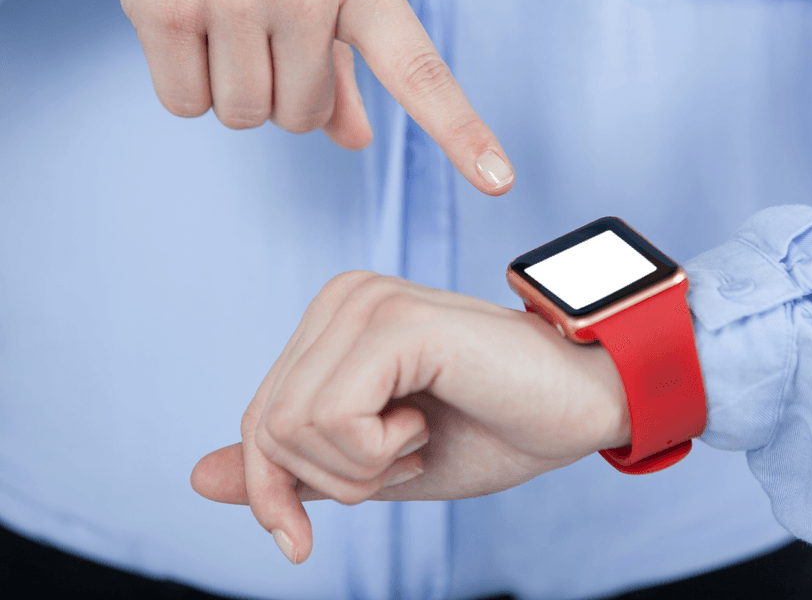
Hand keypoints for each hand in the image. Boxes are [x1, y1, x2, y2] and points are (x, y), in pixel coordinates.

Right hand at [104, 0, 513, 193]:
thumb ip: (350, 69)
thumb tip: (355, 140)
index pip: (418, 71)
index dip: (460, 132)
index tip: (499, 181)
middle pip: (301, 119)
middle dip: (284, 92)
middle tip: (267, 30)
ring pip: (245, 116)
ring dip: (236, 89)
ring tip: (228, 21)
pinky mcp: (163, 3)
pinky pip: (187, 105)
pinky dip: (188, 85)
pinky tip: (189, 26)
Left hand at [190, 272, 630, 563]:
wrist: (585, 404)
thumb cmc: (495, 428)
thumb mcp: (377, 467)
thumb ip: (295, 468)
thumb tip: (197, 478)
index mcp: (334, 322)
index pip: (257, 419)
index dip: (269, 492)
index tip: (297, 543)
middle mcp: (342, 298)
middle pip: (266, 425)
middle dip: (328, 481)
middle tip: (405, 458)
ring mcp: (367, 303)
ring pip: (292, 426)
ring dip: (360, 467)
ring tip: (420, 435)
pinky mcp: (397, 322)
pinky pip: (332, 418)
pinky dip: (376, 451)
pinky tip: (426, 420)